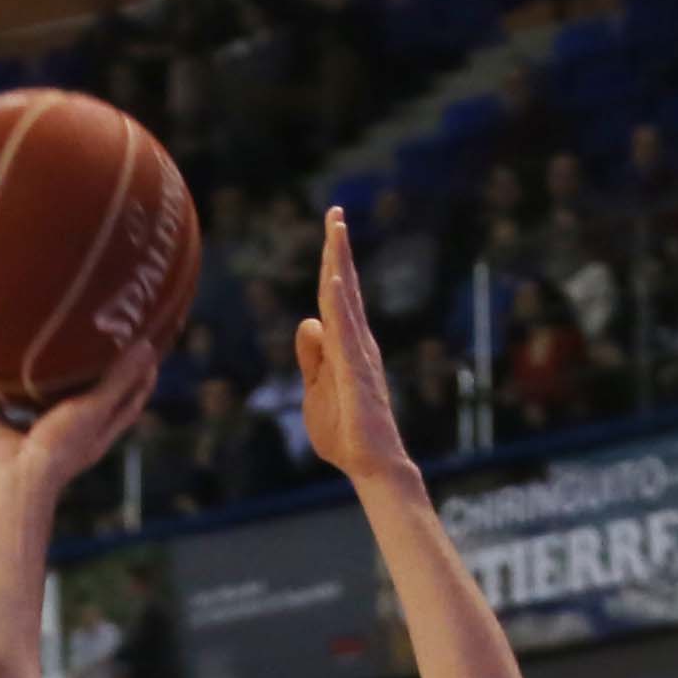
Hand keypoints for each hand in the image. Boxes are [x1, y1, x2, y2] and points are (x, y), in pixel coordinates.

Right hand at [0, 350, 156, 488]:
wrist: (13, 479)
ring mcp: (36, 432)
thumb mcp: (95, 407)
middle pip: (88, 397)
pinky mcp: (4, 431)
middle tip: (99, 334)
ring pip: (42, 400)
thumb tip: (147, 346)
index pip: (128, 400)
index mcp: (97, 430)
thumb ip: (119, 379)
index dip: (141, 376)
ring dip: (43, 379)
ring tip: (47, 344)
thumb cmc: (60, 445)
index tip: (148, 345)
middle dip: (93, 371)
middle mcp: (68, 431)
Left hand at [288, 205, 419, 497]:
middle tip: (335, 212)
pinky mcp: (357, 373)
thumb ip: (311, 356)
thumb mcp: (315, 390)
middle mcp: (357, 343)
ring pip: (346, 301)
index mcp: (346, 346)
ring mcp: (359, 355)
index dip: (331, 263)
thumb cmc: (345, 434)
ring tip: (337, 230)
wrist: (369, 465)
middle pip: (344, 287)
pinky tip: (334, 280)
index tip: (331, 229)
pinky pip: (346, 333)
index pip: (334, 298)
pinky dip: (339, 305)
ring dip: (340, 264)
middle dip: (338, 249)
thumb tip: (309, 321)